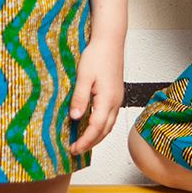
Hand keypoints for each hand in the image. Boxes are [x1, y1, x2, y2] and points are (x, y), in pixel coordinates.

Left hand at [67, 36, 121, 153]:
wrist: (110, 41)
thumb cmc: (97, 56)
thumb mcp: (84, 76)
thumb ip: (80, 98)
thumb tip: (76, 118)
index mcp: (107, 99)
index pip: (96, 127)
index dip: (85, 141)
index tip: (74, 149)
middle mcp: (115, 102)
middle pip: (105, 131)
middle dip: (90, 143)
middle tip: (75, 150)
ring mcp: (117, 100)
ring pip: (109, 126)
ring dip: (96, 137)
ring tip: (83, 143)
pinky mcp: (116, 96)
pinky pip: (110, 118)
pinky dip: (101, 127)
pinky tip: (91, 127)